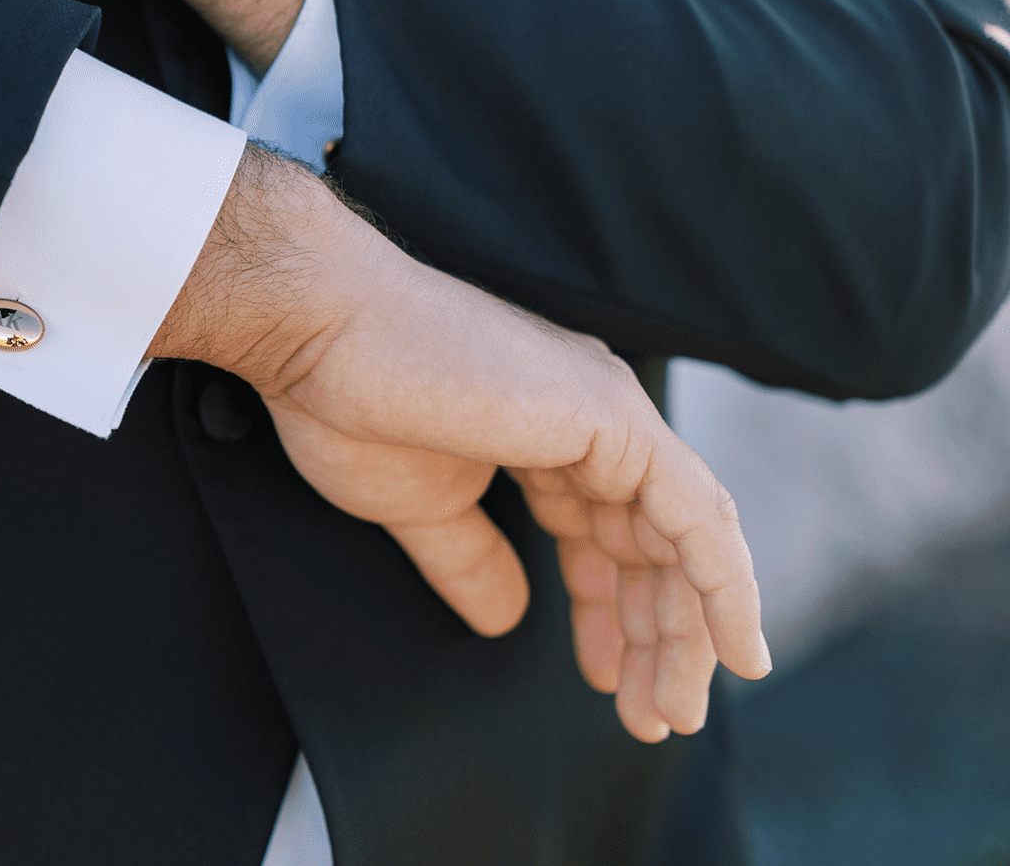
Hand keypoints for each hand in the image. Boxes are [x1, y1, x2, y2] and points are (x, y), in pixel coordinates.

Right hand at [151, 147, 771, 741]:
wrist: (318, 334)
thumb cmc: (347, 400)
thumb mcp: (419, 506)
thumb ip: (472, 560)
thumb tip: (507, 620)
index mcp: (547, 431)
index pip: (607, 533)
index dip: (609, 609)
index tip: (603, 677)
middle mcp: (593, 419)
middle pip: (656, 543)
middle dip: (657, 636)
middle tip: (653, 717)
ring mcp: (610, 415)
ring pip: (688, 538)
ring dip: (690, 630)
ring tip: (672, 709)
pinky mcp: (615, 422)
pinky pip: (697, 517)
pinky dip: (723, 585)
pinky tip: (732, 648)